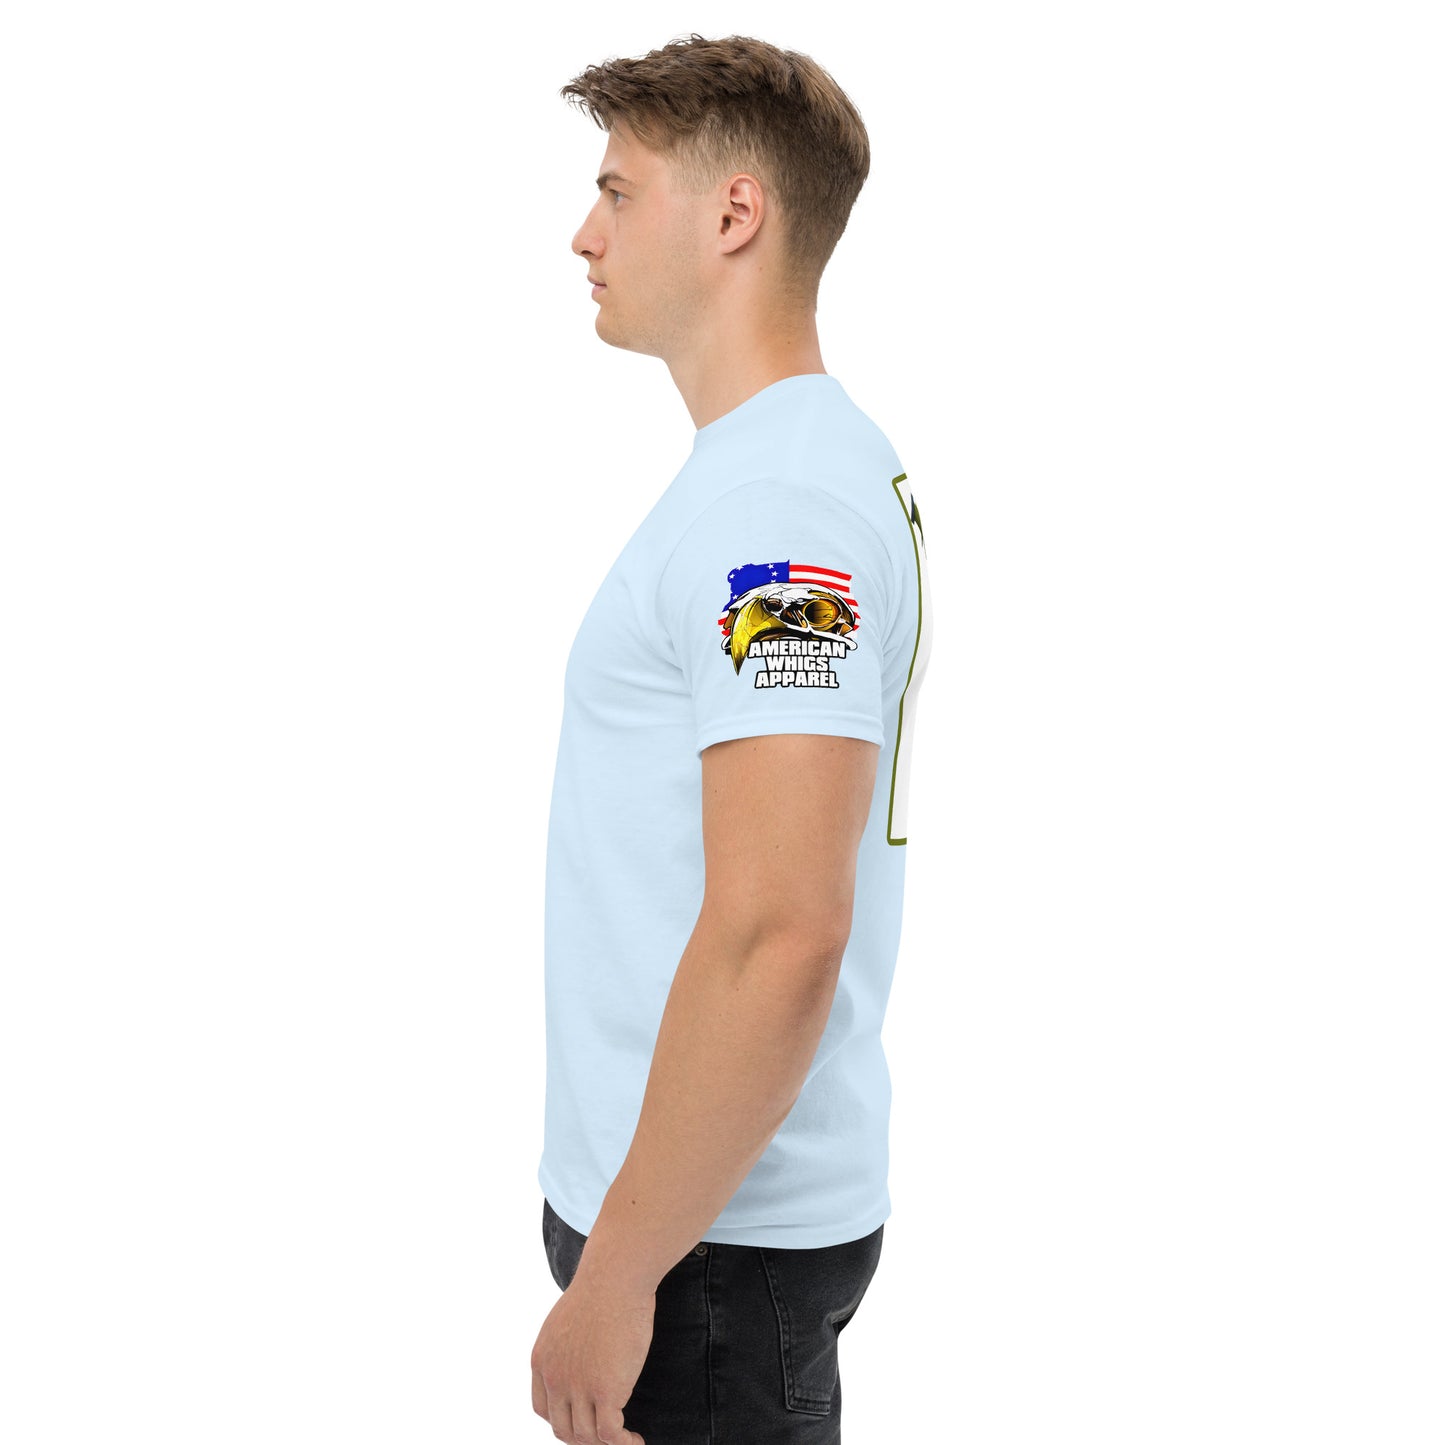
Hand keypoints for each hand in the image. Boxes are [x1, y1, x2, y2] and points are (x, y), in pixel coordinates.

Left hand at [530, 1269, 654, 1443]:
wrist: (616, 1276)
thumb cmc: (602, 1288)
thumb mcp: (569, 1318)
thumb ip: (568, 1344)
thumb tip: (583, 1355)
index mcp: (542, 1360)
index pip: (543, 1409)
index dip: (564, 1421)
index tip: (586, 1420)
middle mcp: (554, 1378)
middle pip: (564, 1429)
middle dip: (585, 1439)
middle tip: (609, 1434)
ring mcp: (578, 1386)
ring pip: (587, 1437)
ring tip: (628, 1441)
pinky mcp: (606, 1390)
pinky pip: (610, 1434)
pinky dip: (624, 1444)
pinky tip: (636, 1441)